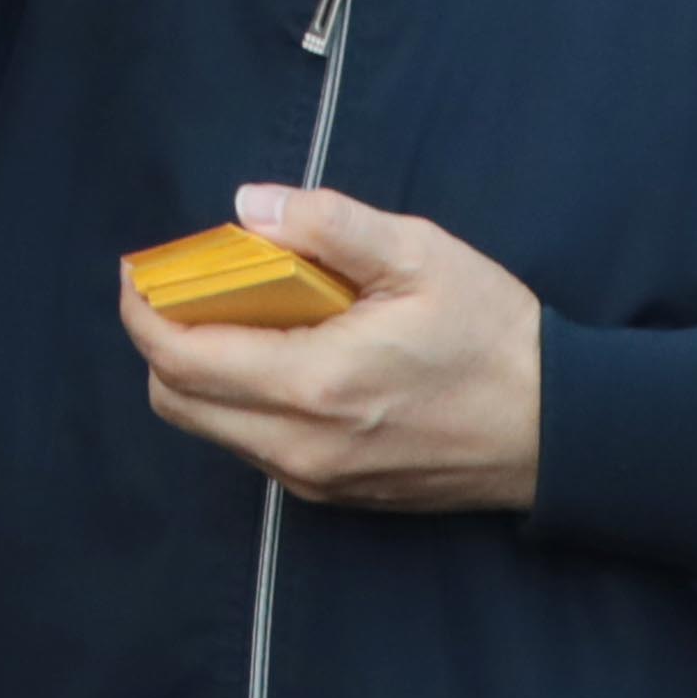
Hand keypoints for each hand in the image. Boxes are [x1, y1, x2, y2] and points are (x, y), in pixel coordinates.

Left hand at [117, 180, 541, 513]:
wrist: (556, 432)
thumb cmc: (492, 338)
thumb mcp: (418, 255)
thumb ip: (328, 225)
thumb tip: (251, 206)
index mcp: (314, 384)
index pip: (181, 358)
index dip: (143, 311)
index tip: (139, 272)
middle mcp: (300, 444)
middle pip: (176, 401)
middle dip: (161, 341)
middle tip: (186, 287)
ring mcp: (313, 477)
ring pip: (210, 428)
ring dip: (199, 371)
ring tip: (236, 313)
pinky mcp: (331, 492)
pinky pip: (252, 445)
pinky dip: (239, 399)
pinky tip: (279, 352)